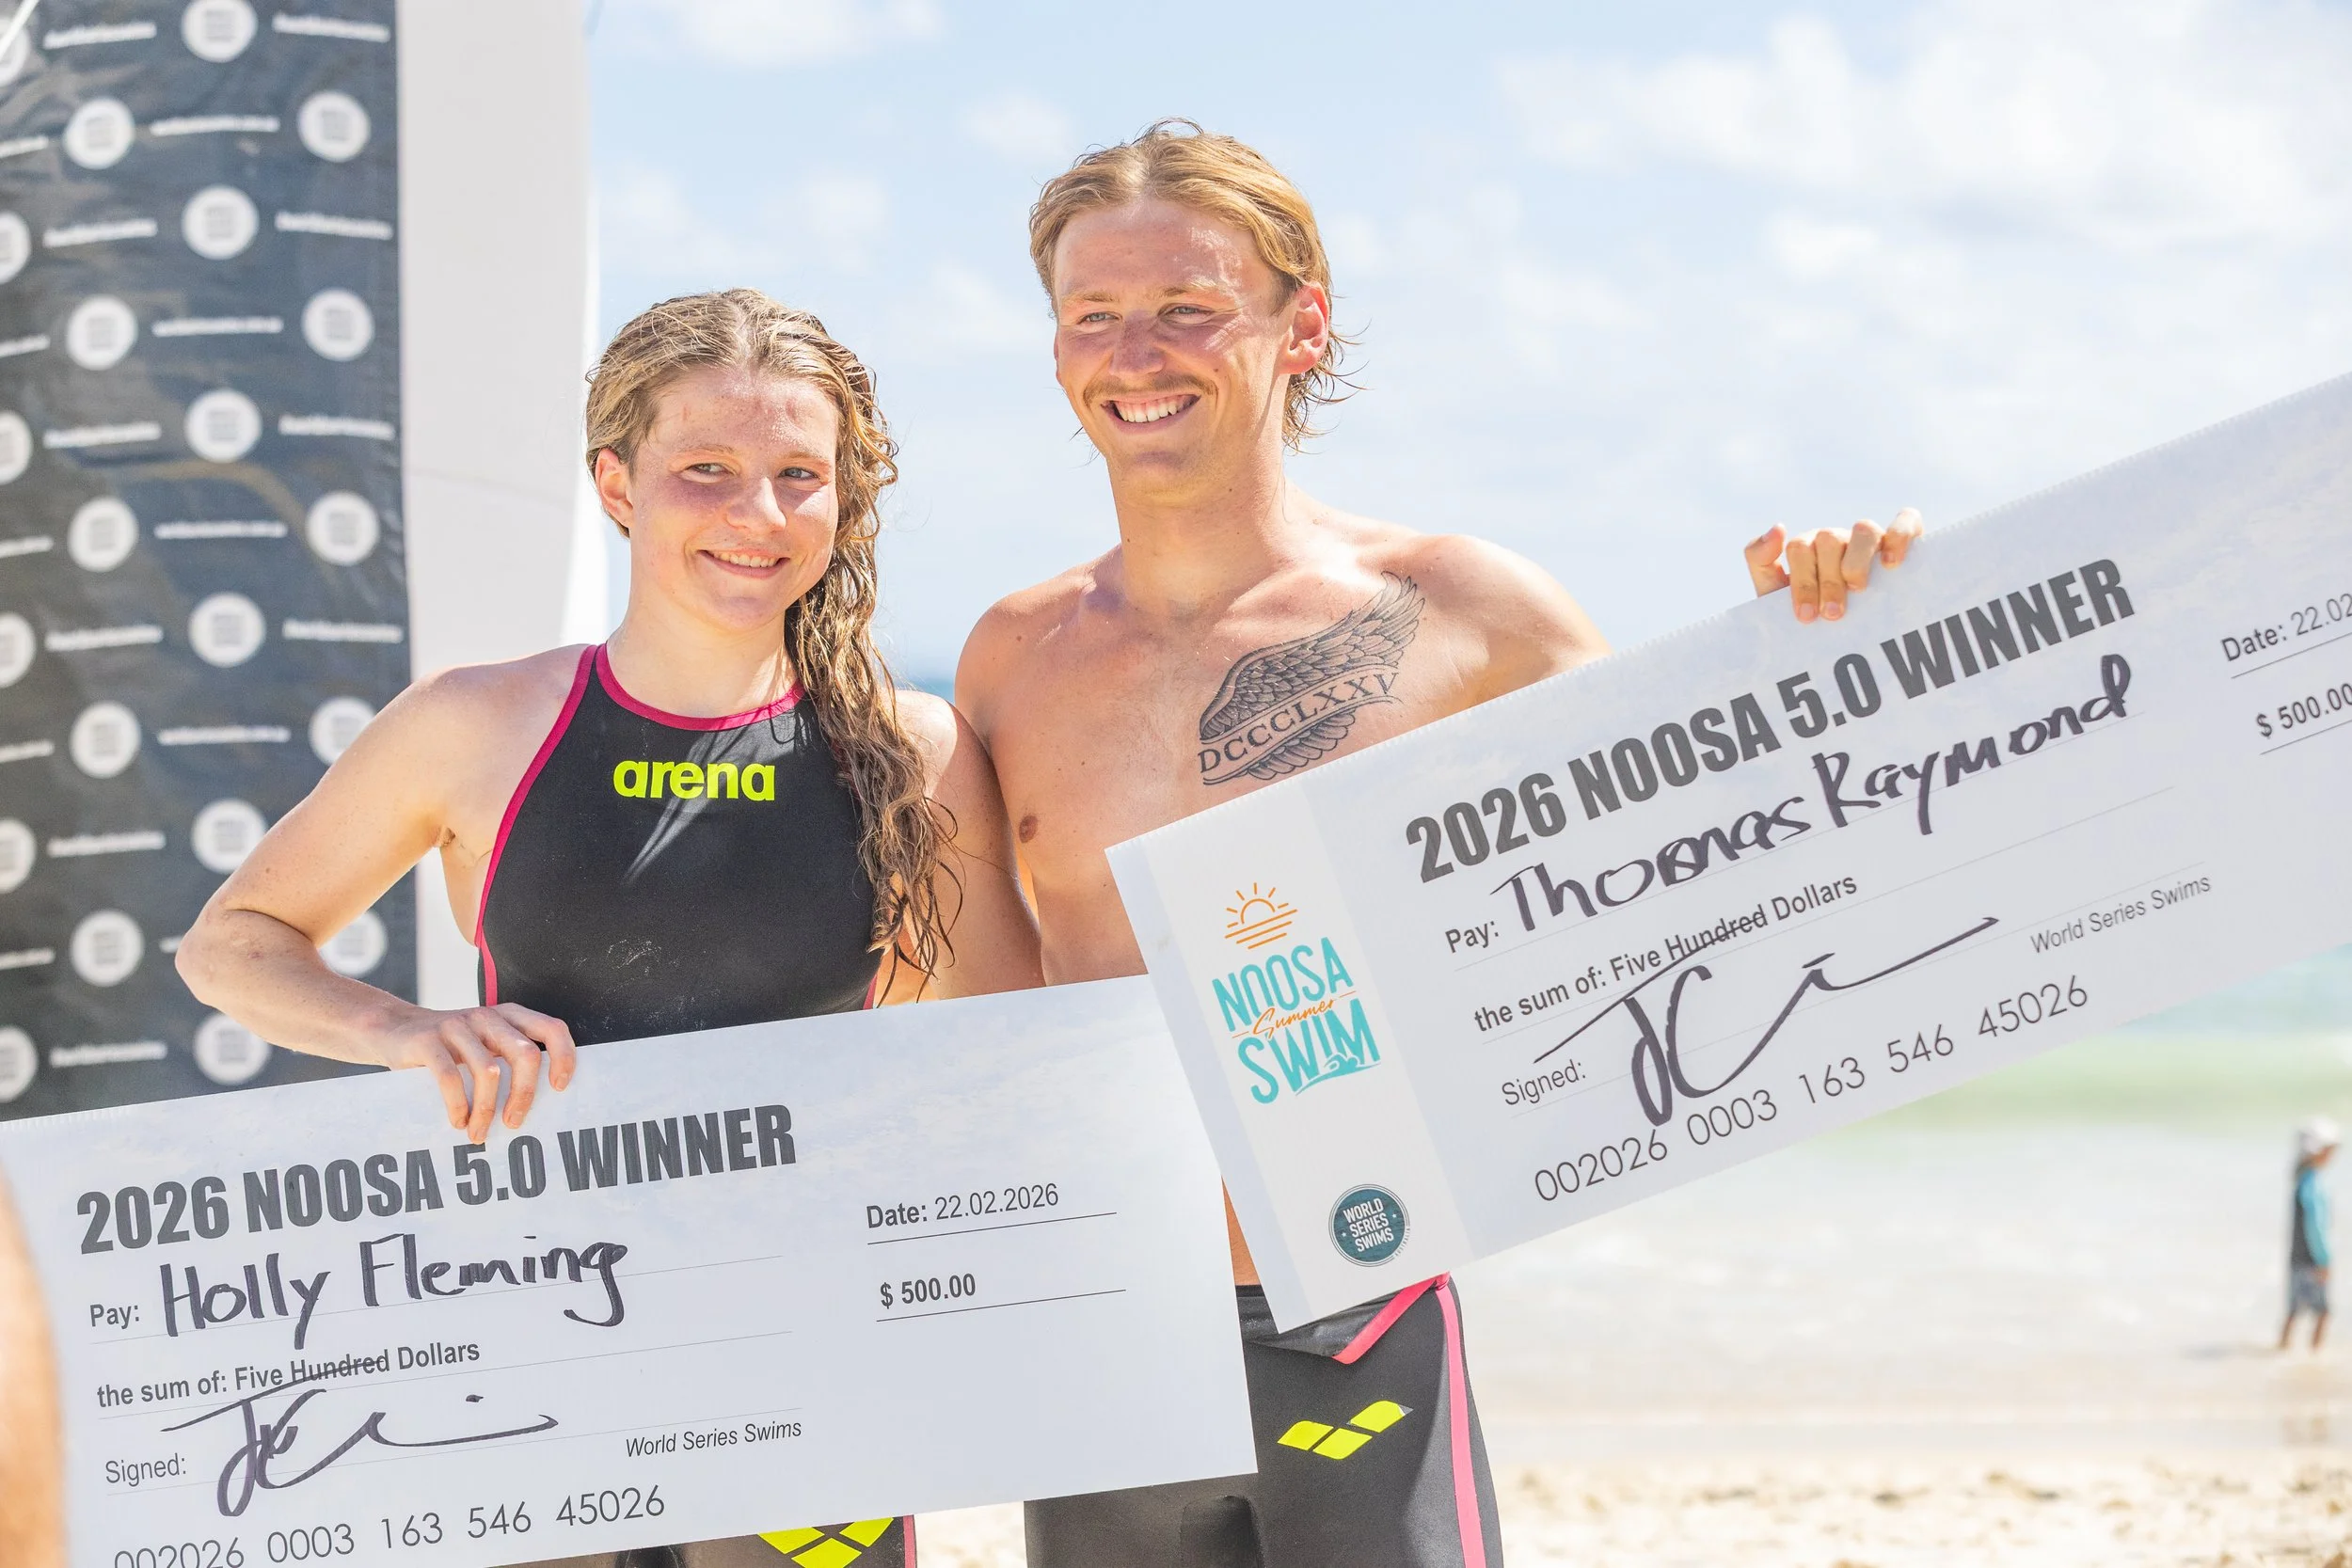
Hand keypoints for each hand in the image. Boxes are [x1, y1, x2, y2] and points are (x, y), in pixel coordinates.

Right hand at [378, 1004, 576, 1141]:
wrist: (393, 1030)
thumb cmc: (451, 1049)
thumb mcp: (485, 1044)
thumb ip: (511, 1059)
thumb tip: (546, 1106)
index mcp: (509, 1016)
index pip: (551, 1028)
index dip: (564, 1056)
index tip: (560, 1088)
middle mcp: (487, 1017)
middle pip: (525, 1054)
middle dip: (524, 1094)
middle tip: (514, 1123)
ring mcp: (456, 1026)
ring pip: (488, 1071)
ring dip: (486, 1109)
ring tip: (478, 1133)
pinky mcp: (427, 1040)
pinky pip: (450, 1077)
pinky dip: (457, 1105)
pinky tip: (458, 1122)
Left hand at [1745, 509, 1923, 622]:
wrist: (1848, 641)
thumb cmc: (1814, 616)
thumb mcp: (1777, 597)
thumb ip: (1762, 563)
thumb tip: (1778, 528)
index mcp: (1807, 549)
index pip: (1799, 548)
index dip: (1802, 582)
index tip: (1807, 616)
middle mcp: (1837, 539)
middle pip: (1829, 539)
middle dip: (1828, 581)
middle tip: (1832, 615)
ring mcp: (1868, 538)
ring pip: (1864, 529)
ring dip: (1858, 562)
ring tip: (1859, 592)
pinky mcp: (1902, 539)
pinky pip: (1906, 521)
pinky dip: (1900, 536)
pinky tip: (1892, 563)